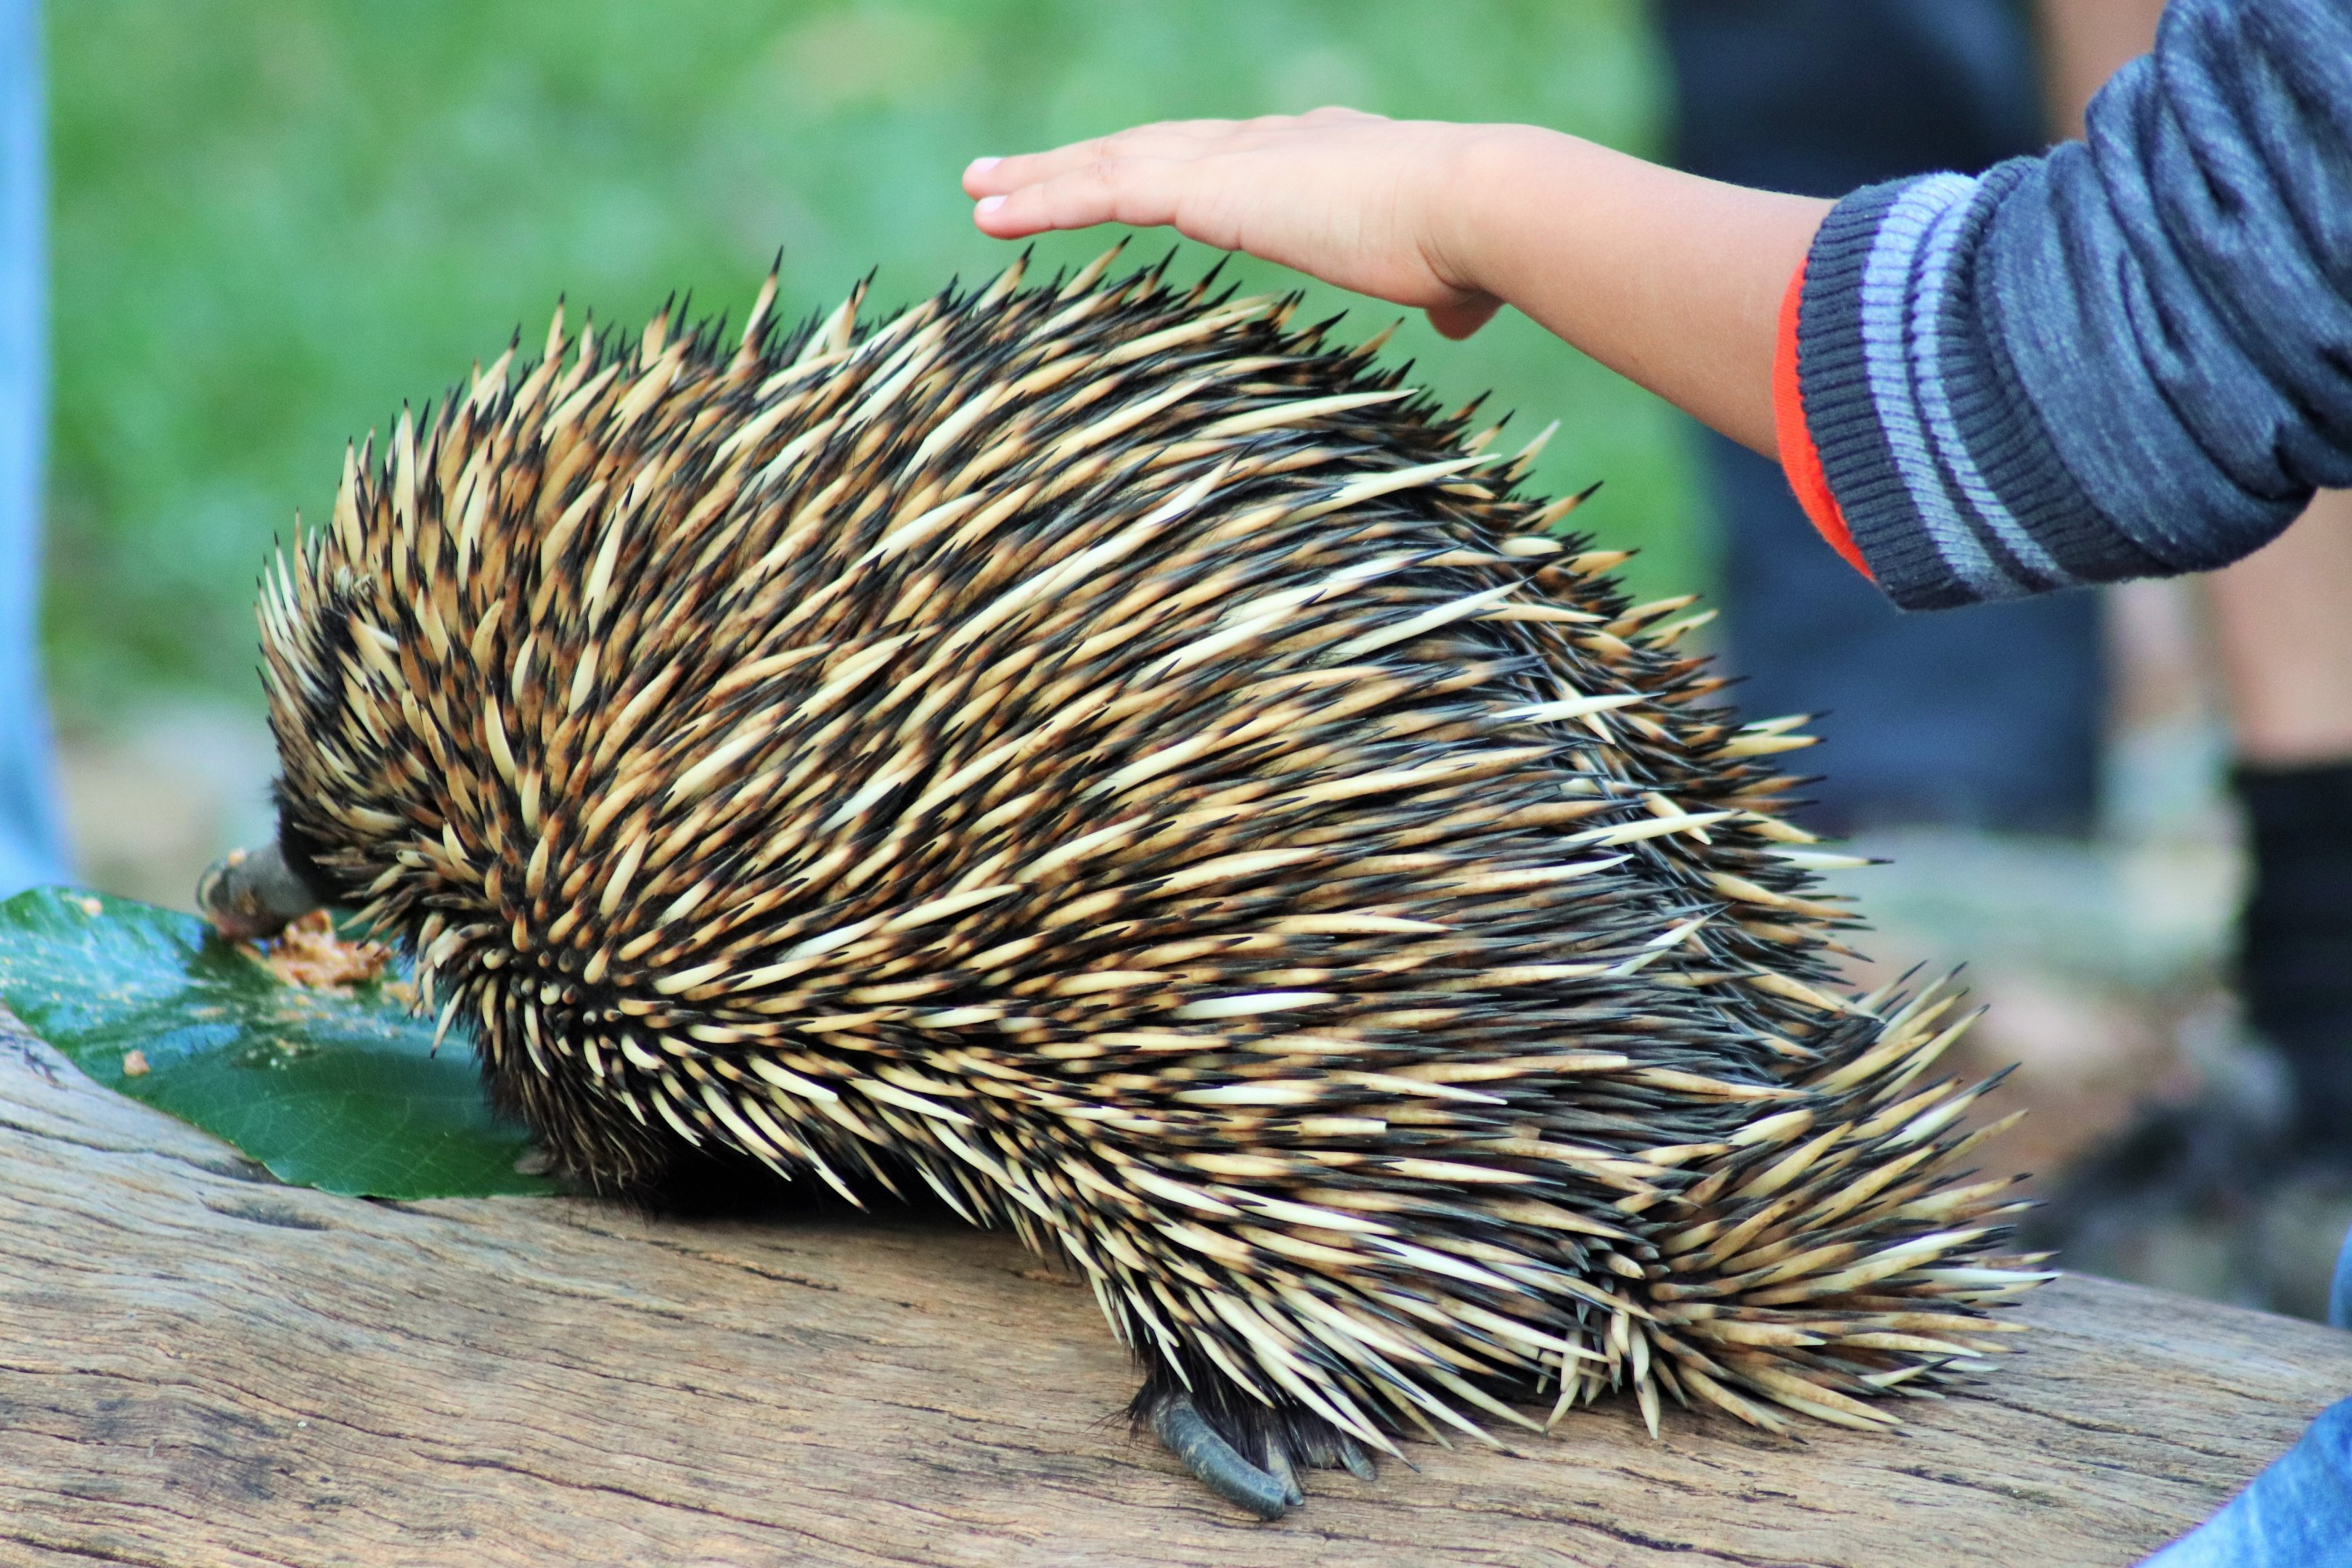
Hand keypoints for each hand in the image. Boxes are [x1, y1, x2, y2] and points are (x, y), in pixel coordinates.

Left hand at [963, 110, 1506, 339]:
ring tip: (979, 190)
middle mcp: (1263, 143)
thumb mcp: (1451, 276)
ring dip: (1039, 178)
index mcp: (1315, 158)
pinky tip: (993, 211)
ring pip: (1109, 165)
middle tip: (1018, 174)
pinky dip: (1043, 199)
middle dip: (1082, 162)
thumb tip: (1460, 321)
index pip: (1225, 160)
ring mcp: (1228, 161)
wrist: (1471, 206)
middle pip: (1148, 149)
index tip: (1137, 178)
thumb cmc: (1469, 245)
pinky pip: (1101, 192)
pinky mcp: (1204, 188)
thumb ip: (1444, 295)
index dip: (1173, 169)